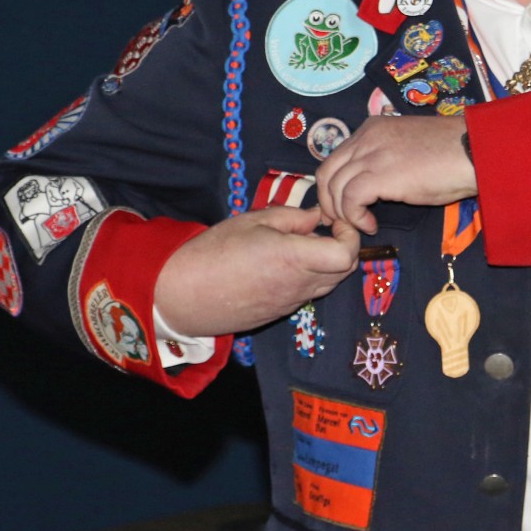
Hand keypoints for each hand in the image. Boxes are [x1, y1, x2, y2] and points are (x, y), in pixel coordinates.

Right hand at [154, 206, 359, 335]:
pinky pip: (308, 295)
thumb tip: (318, 218)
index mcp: (293, 258)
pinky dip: (310, 278)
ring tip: (304, 245)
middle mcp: (298, 285)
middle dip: (344, 248)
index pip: (347, 255)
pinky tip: (286, 264)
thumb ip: (292, 218)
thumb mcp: (254, 220)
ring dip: (329, 264)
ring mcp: (289, 303)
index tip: (335, 222)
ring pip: (329, 284)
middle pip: (345, 271)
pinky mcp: (278, 313)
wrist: (181, 294)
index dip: (350, 236)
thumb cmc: (214, 250)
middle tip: (325, 230)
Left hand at [315, 114, 476, 233]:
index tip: (345, 207)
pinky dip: (354, 217)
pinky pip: (349, 199)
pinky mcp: (380, 174)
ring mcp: (372, 154)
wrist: (474, 152)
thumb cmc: (452, 154)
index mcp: (373, 128)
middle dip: (329, 202)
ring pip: (334, 186)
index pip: (336, 157)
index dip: (334, 186)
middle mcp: (366, 137)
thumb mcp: (408, 150)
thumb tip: (372, 185)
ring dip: (342, 213)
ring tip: (362, 225)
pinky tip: (371, 225)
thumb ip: (385, 159)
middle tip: (344, 222)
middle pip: (327, 172)